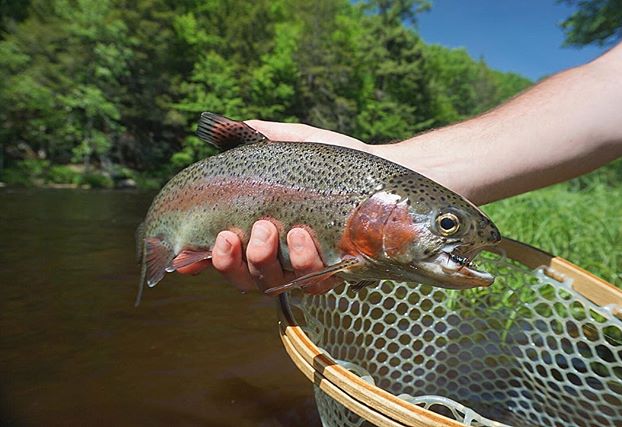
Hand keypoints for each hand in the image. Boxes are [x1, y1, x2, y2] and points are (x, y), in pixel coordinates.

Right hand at [176, 120, 369, 294]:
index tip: (183, 258)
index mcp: (261, 230)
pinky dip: (302, 262)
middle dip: (229, 261)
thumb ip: (259, 136)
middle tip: (232, 234)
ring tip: (268, 229)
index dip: (197, 261)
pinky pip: (311, 282)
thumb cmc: (336, 161)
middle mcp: (279, 256)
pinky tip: (301, 236)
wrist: (382, 173)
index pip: (222, 254)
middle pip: (240, 278)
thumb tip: (218, 125)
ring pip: (270, 283)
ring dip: (260, 260)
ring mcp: (305, 268)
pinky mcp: (334, 272)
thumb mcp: (294, 142)